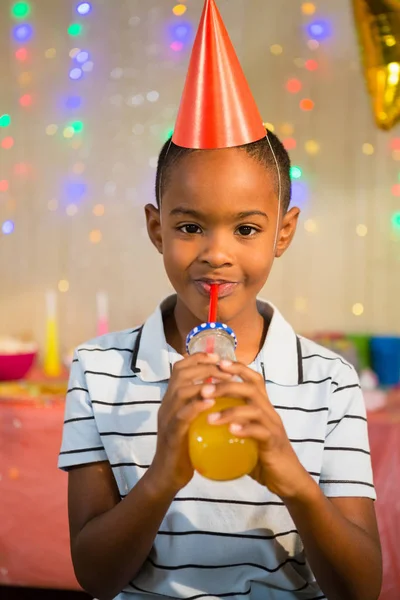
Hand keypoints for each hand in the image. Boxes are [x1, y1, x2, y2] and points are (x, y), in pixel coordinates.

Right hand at [150, 353, 233, 494]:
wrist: (167, 476)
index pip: (180, 369)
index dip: (197, 358)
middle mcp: (167, 405)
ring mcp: (167, 419)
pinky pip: (182, 416)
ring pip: (179, 391)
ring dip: (201, 383)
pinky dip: (196, 407)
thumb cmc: (184, 448)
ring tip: (220, 381)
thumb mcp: (192, 421)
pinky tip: (211, 403)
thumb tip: (220, 390)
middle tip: (223, 367)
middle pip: (180, 374)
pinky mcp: (171, 435)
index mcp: (172, 400)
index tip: (217, 356)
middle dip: (203, 366)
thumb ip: (200, 405)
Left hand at [202, 360, 312, 498]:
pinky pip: (261, 432)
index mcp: (263, 407)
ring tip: (210, 417)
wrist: (287, 479)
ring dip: (230, 411)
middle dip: (226, 386)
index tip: (218, 363)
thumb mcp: (246, 434)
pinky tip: (232, 431)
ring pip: (254, 409)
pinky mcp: (274, 443)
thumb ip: (231, 424)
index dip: (238, 368)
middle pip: (251, 388)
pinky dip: (246, 429)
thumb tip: (203, 419)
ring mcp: (273, 427)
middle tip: (204, 391)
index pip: (253, 379)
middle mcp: (269, 412)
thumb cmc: (263, 456)